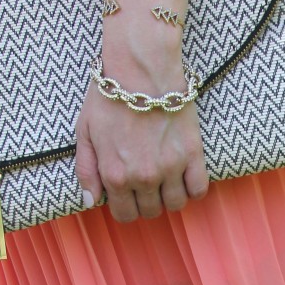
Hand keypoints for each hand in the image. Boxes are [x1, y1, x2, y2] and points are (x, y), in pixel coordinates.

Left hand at [74, 54, 208, 221]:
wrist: (141, 69)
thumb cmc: (110, 97)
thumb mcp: (85, 133)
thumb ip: (86, 171)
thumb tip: (90, 202)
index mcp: (115, 175)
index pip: (124, 214)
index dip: (126, 207)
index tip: (129, 195)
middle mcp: (143, 177)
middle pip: (151, 212)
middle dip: (146, 201)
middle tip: (147, 182)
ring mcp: (170, 167)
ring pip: (175, 204)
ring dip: (170, 196)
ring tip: (166, 179)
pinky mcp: (192, 154)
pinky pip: (199, 189)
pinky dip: (193, 188)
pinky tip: (185, 176)